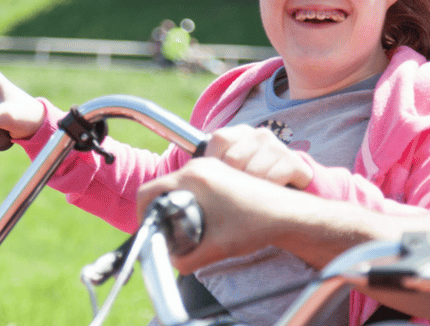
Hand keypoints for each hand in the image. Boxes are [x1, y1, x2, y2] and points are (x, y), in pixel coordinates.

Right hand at [135, 158, 299, 274]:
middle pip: (163, 188)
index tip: (150, 229)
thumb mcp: (215, 247)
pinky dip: (192, 201)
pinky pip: (194, 185)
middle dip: (162, 212)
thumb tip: (171, 261)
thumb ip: (186, 258)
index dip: (143, 213)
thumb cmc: (256, 225)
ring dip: (177, 206)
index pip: (150, 191)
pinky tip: (206, 219)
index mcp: (194, 178)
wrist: (286, 214)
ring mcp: (211, 167)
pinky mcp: (220, 172)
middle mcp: (200, 167)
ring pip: (178, 186)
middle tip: (170, 233)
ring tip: (191, 227)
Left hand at [204, 124, 312, 188]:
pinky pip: (272, 182)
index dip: (215, 166)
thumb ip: (209, 170)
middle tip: (239, 193)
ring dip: (251, 192)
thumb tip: (179, 181)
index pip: (218, 140)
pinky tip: (271, 193)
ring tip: (255, 195)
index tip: (219, 182)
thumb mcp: (229, 171)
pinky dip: (269, 193)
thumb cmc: (249, 181)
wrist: (288, 189)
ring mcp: (277, 147)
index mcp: (238, 133)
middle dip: (232, 183)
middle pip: (233, 161)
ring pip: (252, 174)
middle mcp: (259, 135)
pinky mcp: (294, 162)